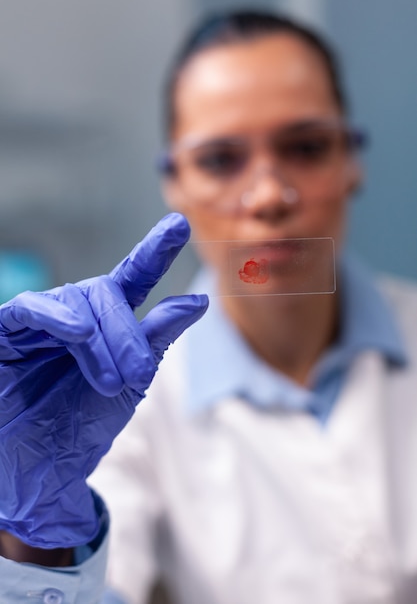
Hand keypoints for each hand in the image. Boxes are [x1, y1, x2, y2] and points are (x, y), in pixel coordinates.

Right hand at [0, 213, 207, 548]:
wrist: (43, 472)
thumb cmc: (85, 426)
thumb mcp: (133, 379)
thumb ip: (157, 337)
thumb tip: (198, 300)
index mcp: (105, 324)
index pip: (131, 278)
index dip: (154, 252)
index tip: (178, 224)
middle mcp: (73, 315)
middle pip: (104, 293)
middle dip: (125, 331)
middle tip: (134, 375)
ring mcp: (39, 322)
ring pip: (74, 302)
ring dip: (99, 338)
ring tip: (113, 379)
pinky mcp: (5, 333)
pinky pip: (27, 311)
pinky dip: (55, 317)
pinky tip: (79, 334)